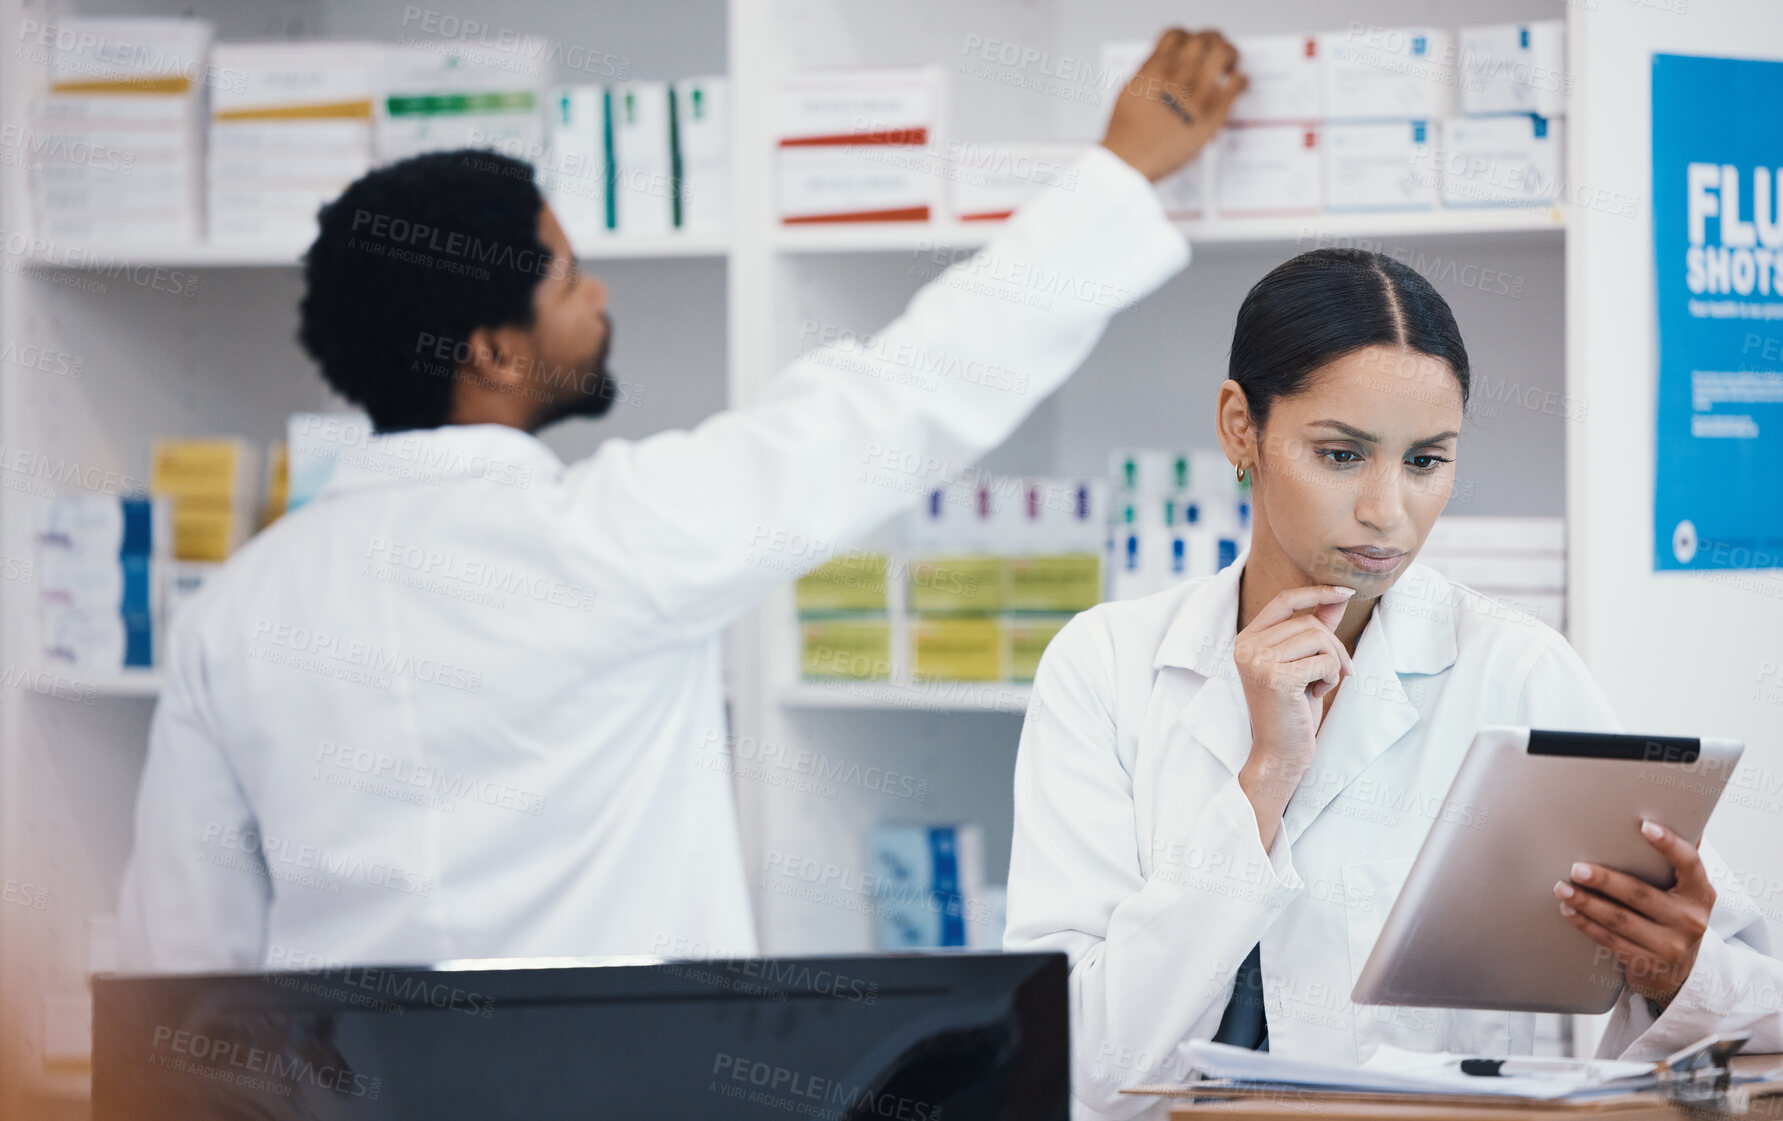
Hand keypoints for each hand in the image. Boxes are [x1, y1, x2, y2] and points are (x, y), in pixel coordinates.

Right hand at [1102, 29, 1246, 181]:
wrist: (1129, 161)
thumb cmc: (1126, 135)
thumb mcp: (1129, 92)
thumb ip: (1149, 75)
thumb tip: (1164, 68)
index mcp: (1155, 67)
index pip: (1177, 34)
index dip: (1186, 37)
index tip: (1191, 46)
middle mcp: (1177, 74)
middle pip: (1204, 39)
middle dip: (1212, 41)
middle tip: (1217, 52)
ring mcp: (1196, 92)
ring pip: (1223, 53)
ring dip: (1230, 54)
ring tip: (1230, 66)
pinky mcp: (1212, 113)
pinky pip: (1236, 84)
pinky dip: (1241, 79)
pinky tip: (1239, 84)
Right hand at [1234, 584, 1356, 768]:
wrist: (1279, 751)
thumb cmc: (1292, 708)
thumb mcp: (1304, 662)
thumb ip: (1317, 628)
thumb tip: (1339, 595)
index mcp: (1247, 639)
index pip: (1284, 600)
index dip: (1317, 592)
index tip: (1346, 592)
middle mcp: (1247, 646)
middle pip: (1308, 622)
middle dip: (1334, 646)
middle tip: (1338, 673)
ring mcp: (1258, 661)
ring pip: (1318, 638)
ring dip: (1333, 662)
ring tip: (1321, 684)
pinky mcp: (1276, 677)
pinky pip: (1323, 660)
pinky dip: (1331, 677)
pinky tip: (1316, 694)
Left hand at [1555, 820, 1715, 1011]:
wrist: (1678, 973)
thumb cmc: (1673, 917)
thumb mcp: (1686, 893)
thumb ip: (1678, 861)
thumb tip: (1674, 811)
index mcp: (1701, 893)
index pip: (1689, 864)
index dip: (1669, 845)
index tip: (1645, 826)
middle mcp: (1690, 920)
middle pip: (1641, 894)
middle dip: (1605, 880)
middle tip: (1576, 868)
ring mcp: (1670, 945)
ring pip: (1620, 920)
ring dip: (1586, 903)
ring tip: (1561, 888)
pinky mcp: (1648, 963)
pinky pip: (1610, 940)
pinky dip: (1586, 924)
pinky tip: (1568, 911)